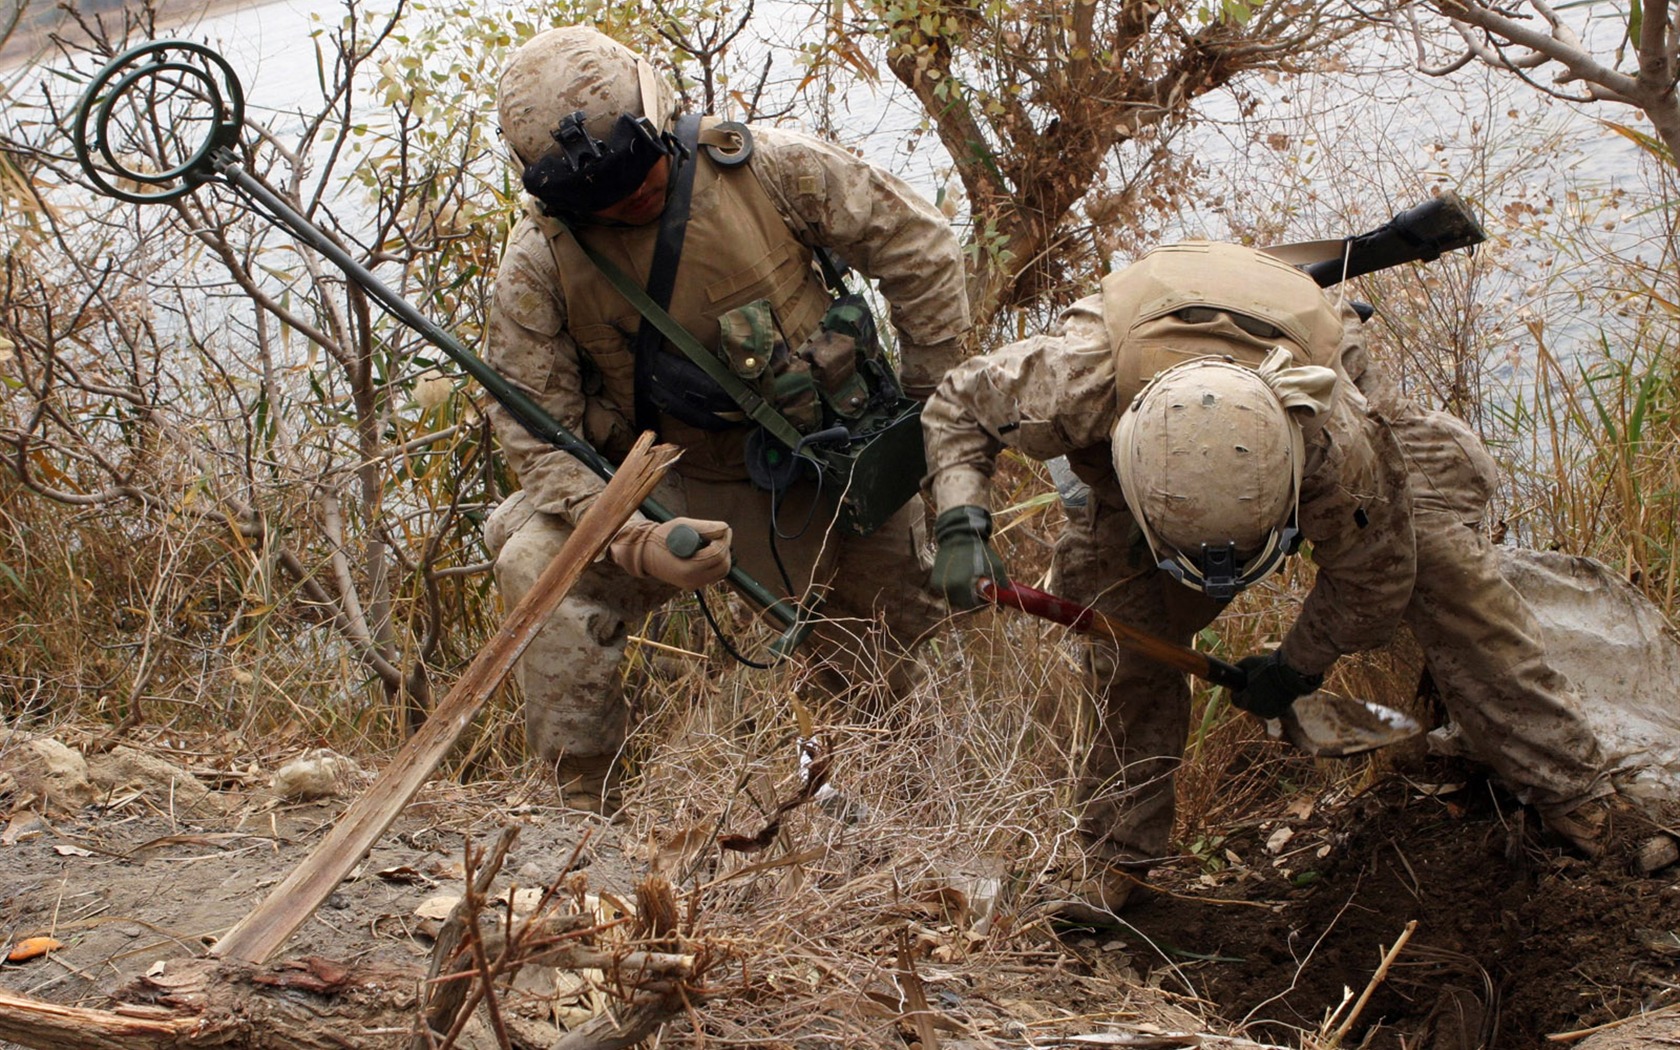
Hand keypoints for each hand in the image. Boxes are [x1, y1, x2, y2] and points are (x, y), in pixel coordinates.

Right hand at [609, 517, 732, 589]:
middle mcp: (692, 581)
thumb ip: (705, 527)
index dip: (724, 540)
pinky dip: (716, 562)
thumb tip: (725, 528)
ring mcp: (693, 585)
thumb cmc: (660, 537)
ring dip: (722, 555)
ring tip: (714, 541)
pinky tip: (709, 550)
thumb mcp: (681, 526)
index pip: (717, 555)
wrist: (644, 554)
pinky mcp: (693, 585)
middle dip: (725, 548)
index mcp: (688, 569)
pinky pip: (714, 574)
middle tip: (721, 534)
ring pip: (721, 572)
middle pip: (723, 566)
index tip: (723, 529)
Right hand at [931, 505, 1009, 609]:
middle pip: (964, 606)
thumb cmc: (980, 551)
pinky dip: (955, 589)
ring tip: (970, 581)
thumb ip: (1002, 586)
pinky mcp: (935, 582)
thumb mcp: (996, 566)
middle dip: (975, 601)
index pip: (974, 608)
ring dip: (964, 596)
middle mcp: (949, 588)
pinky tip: (960, 578)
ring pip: (955, 601)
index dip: (984, 604)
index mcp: (963, 586)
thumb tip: (1003, 607)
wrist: (958, 535)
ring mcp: (940, 586)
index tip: (990, 597)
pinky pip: (948, 593)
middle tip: (981, 591)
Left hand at [1232, 650, 1323, 719]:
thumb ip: (1238, 667)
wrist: (1291, 673)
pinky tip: (1271, 692)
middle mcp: (1256, 710)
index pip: (1235, 700)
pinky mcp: (1279, 712)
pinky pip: (1269, 708)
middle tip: (1254, 684)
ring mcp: (1268, 712)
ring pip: (1258, 708)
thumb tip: (1231, 669)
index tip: (1240, 686)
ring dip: (1258, 700)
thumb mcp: (1248, 662)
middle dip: (1248, 695)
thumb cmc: (1268, 666)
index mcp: (1246, 700)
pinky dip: (1269, 702)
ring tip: (1264, 687)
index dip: (1236, 692)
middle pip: (1247, 704)